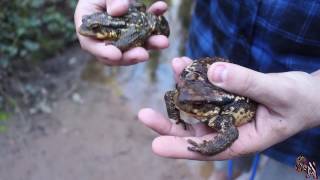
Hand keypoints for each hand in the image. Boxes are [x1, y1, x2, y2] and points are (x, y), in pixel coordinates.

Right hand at [74, 0, 168, 65]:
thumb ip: (109, 0)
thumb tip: (119, 10)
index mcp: (90, 31)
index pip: (94, 47)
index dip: (105, 53)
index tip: (117, 55)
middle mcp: (107, 38)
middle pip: (118, 53)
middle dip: (132, 55)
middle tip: (144, 55)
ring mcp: (124, 35)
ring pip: (137, 45)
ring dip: (151, 43)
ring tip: (163, 41)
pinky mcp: (137, 28)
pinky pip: (148, 27)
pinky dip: (156, 19)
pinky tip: (161, 8)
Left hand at [138, 57, 319, 159]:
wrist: (306, 94)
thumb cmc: (299, 101)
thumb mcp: (278, 93)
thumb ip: (248, 83)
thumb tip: (214, 72)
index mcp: (241, 139)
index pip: (207, 148)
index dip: (181, 148)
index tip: (155, 145)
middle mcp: (228, 127)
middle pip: (193, 130)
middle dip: (168, 123)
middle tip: (144, 114)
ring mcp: (225, 111)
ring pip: (197, 106)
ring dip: (183, 89)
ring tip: (175, 67)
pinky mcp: (225, 95)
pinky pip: (206, 88)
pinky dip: (196, 77)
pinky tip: (186, 64)